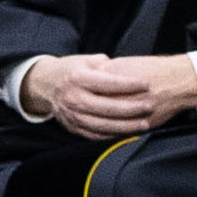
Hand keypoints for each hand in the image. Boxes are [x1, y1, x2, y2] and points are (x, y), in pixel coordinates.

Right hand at [21, 53, 196, 140]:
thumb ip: (106, 65)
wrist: (45, 86)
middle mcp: (74, 98)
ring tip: (144, 123)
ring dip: (126, 126)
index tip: (147, 84)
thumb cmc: (72, 70)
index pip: (108, 83)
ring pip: (104, 125)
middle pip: (108, 107)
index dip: (129, 84)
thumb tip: (128, 67)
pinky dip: (114, 135)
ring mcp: (72, 115)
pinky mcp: (73, 128)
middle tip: (150, 105)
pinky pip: (96, 135)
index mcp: (78, 78)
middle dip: (132, 108)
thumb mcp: (85, 61)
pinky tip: (128, 132)